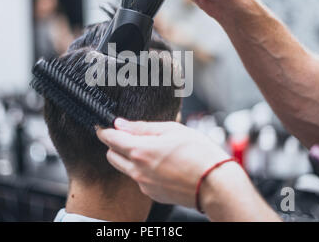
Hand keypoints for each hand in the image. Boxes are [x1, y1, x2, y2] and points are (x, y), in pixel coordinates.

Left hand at [96, 119, 232, 207]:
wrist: (216, 184)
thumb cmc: (199, 154)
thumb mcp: (172, 130)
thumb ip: (142, 127)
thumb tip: (121, 123)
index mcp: (140, 150)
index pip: (110, 139)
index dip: (104, 131)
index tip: (102, 126)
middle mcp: (138, 170)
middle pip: (112, 156)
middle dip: (115, 145)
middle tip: (127, 136)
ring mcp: (144, 185)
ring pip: (125, 168)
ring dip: (129, 158)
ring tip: (151, 149)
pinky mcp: (153, 194)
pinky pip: (139, 179)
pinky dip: (143, 170)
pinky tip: (161, 164)